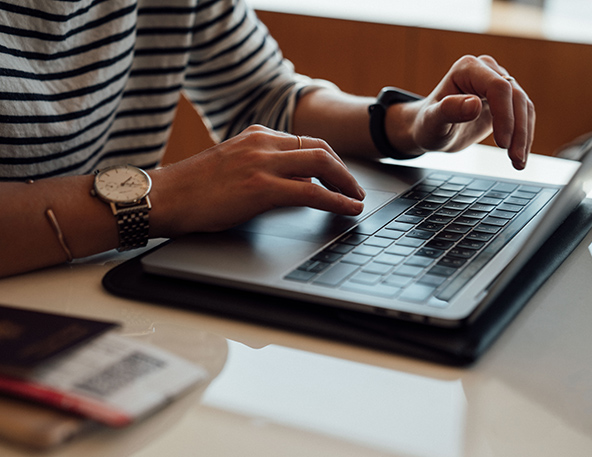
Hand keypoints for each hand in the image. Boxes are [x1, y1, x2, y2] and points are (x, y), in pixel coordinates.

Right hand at [149, 125, 365, 236]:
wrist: (163, 197)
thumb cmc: (191, 188)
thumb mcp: (231, 165)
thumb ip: (262, 166)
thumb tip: (295, 182)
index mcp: (255, 135)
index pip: (306, 141)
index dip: (330, 159)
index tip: (340, 174)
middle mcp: (262, 143)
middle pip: (320, 149)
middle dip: (344, 170)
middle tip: (355, 188)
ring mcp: (262, 163)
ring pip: (322, 166)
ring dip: (346, 184)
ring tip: (356, 199)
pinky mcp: (261, 188)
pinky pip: (312, 193)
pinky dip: (337, 201)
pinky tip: (348, 209)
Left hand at [396, 55, 534, 169]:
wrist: (431, 130)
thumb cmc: (428, 124)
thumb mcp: (432, 121)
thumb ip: (449, 110)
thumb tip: (474, 104)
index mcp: (467, 69)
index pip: (498, 87)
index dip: (504, 116)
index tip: (502, 144)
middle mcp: (486, 70)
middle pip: (515, 96)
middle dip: (518, 130)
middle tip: (515, 159)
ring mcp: (498, 83)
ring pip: (524, 106)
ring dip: (524, 136)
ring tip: (518, 162)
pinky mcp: (506, 99)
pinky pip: (523, 115)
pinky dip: (524, 136)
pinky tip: (519, 155)